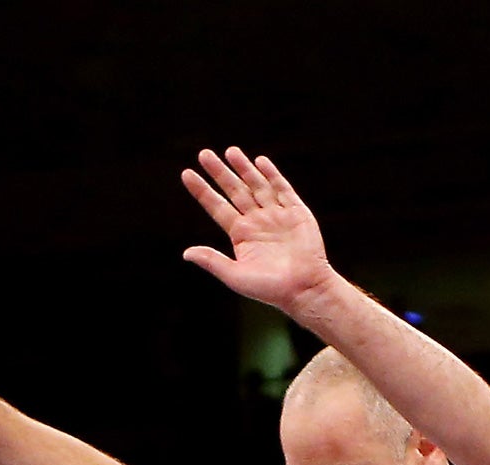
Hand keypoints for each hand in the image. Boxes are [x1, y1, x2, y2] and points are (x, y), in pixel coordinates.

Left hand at [181, 148, 331, 314]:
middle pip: (234, 191)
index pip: (216, 207)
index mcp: (240, 235)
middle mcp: (256, 221)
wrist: (304, 288)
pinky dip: (271, 175)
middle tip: (204, 154)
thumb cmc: (269, 289)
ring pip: (256, 185)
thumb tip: (186, 253)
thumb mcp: (235, 276)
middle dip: (219, 172)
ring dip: (243, 168)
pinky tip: (260, 162)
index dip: (202, 191)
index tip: (187, 174)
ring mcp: (276, 214)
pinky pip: (282, 188)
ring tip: (230, 151)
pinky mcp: (296, 212)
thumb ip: (212, 261)